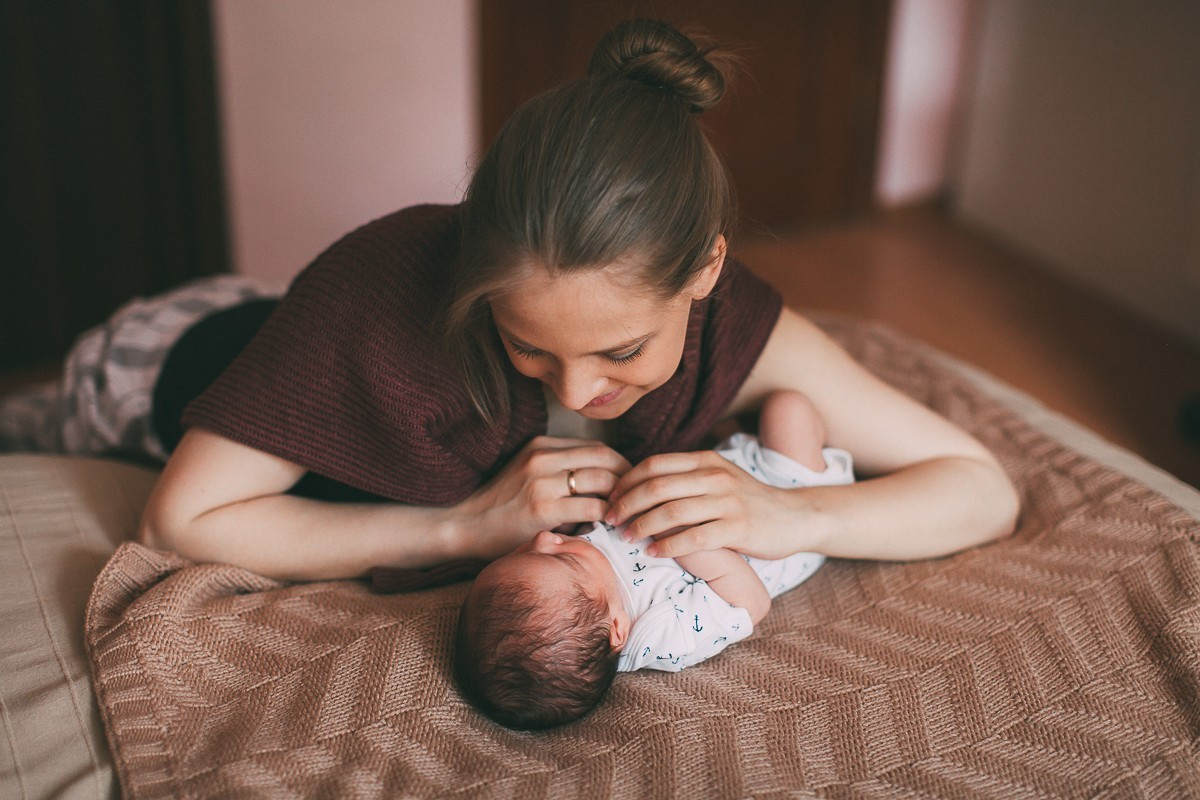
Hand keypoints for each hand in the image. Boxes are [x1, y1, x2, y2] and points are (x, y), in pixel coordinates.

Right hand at [453, 436, 630, 559]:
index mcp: (541, 446)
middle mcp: (543, 458)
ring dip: (621, 498)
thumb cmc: (500, 506)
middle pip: (604, 459)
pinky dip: (607, 516)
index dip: (620, 463)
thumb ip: (560, 471)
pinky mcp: (543, 509)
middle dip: (628, 478)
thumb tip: (605, 481)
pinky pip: (591, 508)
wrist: (465, 525)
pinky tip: (611, 526)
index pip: (596, 447)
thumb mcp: (528, 474)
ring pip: (602, 481)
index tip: (631, 481)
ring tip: (628, 513)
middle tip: (638, 498)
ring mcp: (542, 482)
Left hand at [606, 450, 826, 559]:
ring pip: (672, 511)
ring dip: (643, 525)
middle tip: (610, 520)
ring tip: (627, 537)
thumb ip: (685, 479)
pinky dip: (669, 546)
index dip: (627, 481)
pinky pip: (695, 538)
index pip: (655, 464)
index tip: (611, 499)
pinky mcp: (739, 527)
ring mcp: (728, 501)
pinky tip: (654, 552)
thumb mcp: (717, 479)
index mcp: (706, 460)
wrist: (795, 516)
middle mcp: (715, 476)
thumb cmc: (747, 502)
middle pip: (658, 486)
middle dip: (627, 504)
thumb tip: (638, 488)